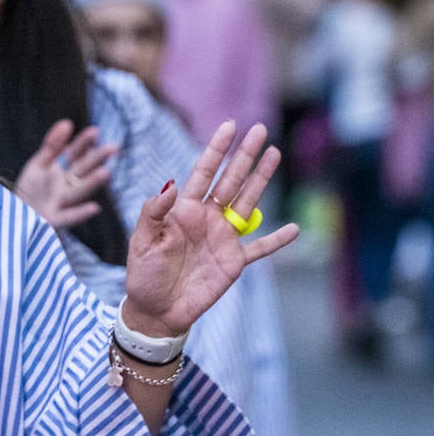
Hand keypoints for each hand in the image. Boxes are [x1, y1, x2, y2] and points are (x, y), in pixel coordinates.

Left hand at [15, 119, 116, 227]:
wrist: (16, 215)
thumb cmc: (30, 189)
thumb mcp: (38, 164)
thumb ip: (52, 145)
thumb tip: (67, 122)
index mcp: (62, 170)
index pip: (75, 154)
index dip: (84, 143)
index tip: (95, 131)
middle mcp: (66, 186)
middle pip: (81, 171)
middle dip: (96, 159)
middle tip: (113, 148)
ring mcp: (61, 203)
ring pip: (78, 192)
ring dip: (91, 183)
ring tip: (105, 172)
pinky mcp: (53, 220)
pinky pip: (68, 217)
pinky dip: (80, 213)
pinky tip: (94, 207)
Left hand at [123, 121, 299, 336]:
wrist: (155, 309)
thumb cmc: (143, 273)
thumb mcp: (141, 241)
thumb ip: (153, 212)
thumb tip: (169, 185)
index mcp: (183, 210)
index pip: (203, 173)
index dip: (216, 150)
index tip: (229, 126)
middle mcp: (206, 218)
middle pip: (230, 180)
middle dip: (245, 156)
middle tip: (261, 130)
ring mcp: (222, 238)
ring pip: (247, 202)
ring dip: (261, 180)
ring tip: (275, 154)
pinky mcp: (233, 262)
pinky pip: (259, 248)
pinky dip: (276, 240)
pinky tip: (294, 229)